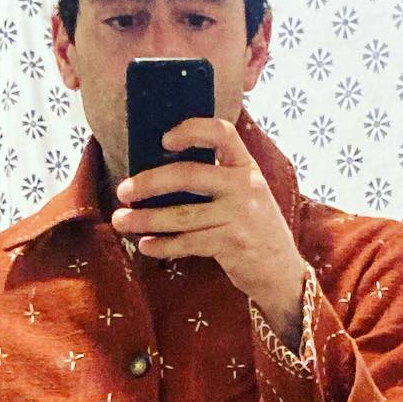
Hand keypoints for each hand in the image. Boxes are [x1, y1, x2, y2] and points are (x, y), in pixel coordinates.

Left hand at [110, 117, 306, 317]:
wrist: (281, 271)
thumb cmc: (253, 229)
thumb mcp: (245, 195)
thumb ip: (216, 180)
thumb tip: (161, 173)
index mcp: (246, 166)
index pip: (222, 133)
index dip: (192, 130)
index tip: (164, 140)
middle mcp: (245, 186)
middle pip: (188, 175)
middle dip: (149, 182)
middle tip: (123, 191)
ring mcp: (240, 216)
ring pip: (181, 215)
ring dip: (145, 219)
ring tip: (121, 221)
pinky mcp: (232, 244)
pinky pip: (187, 243)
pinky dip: (162, 246)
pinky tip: (145, 246)